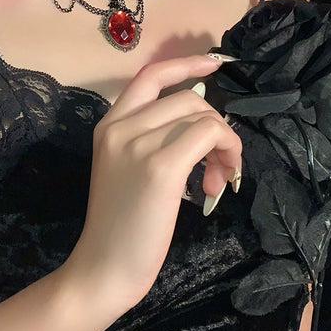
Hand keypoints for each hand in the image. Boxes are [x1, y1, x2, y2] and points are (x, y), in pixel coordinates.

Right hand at [65, 55, 242, 308]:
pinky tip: (217, 183)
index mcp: (109, 124)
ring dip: (225, 144)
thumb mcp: (130, 168)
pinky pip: (209, 134)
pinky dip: (226, 151)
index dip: (185, 63)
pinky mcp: (159, 167)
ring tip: (217, 179)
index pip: (150, 75)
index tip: (214, 64)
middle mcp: (120, 126)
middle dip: (216, 127)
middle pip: (190, 99)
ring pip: (203, 115)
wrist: (103, 267)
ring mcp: (137, 144)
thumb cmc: (121, 222)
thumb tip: (205, 124)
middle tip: (219, 166)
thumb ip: (158, 138)